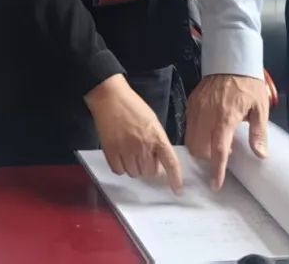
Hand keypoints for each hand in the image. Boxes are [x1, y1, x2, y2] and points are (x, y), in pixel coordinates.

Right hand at [85, 75, 182, 192]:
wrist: (110, 98)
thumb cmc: (133, 106)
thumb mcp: (152, 121)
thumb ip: (157, 141)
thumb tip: (158, 162)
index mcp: (157, 136)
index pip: (170, 162)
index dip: (175, 177)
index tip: (177, 190)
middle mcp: (143, 146)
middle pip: (150, 172)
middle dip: (149, 167)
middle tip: (144, 155)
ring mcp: (127, 150)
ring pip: (135, 173)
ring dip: (135, 167)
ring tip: (130, 151)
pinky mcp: (111, 152)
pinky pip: (119, 171)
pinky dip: (121, 167)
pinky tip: (120, 154)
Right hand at [185, 74, 268, 190]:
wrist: (231, 59)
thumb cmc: (248, 84)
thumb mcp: (260, 107)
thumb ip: (258, 132)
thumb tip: (261, 155)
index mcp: (226, 118)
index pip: (219, 150)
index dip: (217, 170)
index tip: (215, 185)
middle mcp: (208, 115)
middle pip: (199, 148)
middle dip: (208, 159)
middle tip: (222, 155)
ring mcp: (197, 108)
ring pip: (191, 138)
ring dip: (200, 148)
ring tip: (215, 142)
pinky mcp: (191, 102)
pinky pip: (188, 125)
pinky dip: (195, 134)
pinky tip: (207, 131)